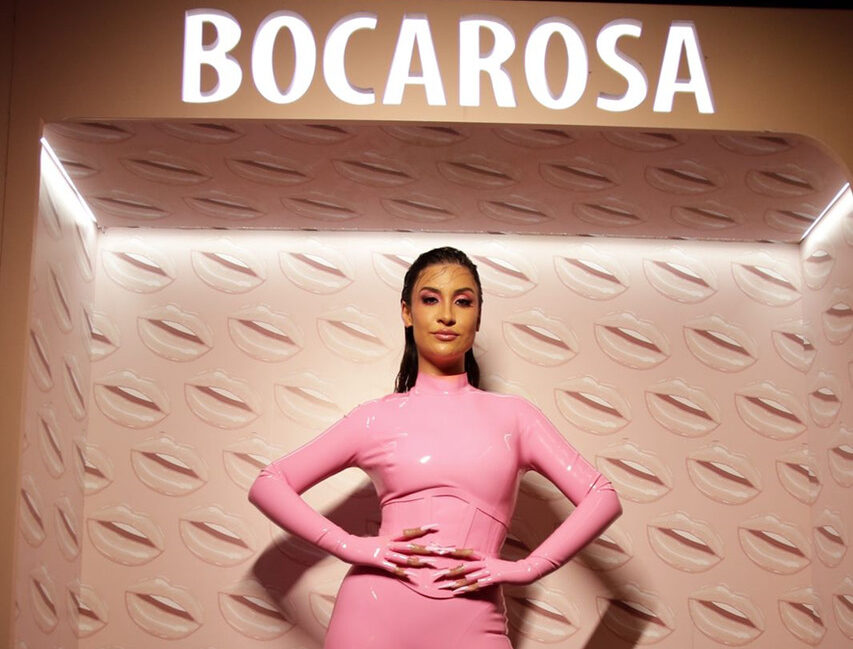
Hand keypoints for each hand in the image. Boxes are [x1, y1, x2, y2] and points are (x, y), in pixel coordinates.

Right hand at [332, 525, 440, 578]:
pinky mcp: (377, 561)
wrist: (347, 546)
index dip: (422, 529)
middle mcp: (389, 544)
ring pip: (404, 557)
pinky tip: (410, 576)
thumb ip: (387, 542)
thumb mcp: (377, 541)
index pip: (409, 532)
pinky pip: (392, 568)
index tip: (435, 526)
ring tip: (431, 564)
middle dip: (426, 547)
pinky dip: (401, 572)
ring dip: (418, 561)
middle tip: (440, 548)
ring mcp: (383, 553)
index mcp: (389, 538)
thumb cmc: (362, 545)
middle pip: (411, 545)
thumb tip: (396, 542)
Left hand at [431, 556, 545, 594]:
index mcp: (483, 557)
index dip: (451, 551)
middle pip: (463, 565)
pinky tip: (459, 592)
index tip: (437, 550)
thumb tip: (470, 569)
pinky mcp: (495, 578)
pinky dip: (468, 588)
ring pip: (469, 575)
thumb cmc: (508, 570)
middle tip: (435, 574)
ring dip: (456, 581)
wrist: (524, 571)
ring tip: (443, 586)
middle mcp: (485, 562)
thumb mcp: (493, 565)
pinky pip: (479, 584)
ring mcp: (490, 570)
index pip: (464, 553)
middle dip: (448, 570)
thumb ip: (482, 566)